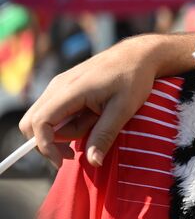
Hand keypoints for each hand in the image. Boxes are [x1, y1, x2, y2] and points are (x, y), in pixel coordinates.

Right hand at [20, 36, 161, 166]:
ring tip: (96, 122)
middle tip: (75, 151)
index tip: (62, 161)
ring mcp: (59, 85)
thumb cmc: (133, 79)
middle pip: (32, 122)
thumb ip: (105, 135)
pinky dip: (68, 122)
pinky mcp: (64, 88)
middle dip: (49, 142)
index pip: (40, 122)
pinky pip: (55, 112)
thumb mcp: (124, 109)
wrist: (138, 55)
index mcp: (70, 90)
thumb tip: (93, 162)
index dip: (45, 145)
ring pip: (44, 118)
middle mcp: (58, 86)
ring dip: (65, 131)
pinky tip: (92, 116)